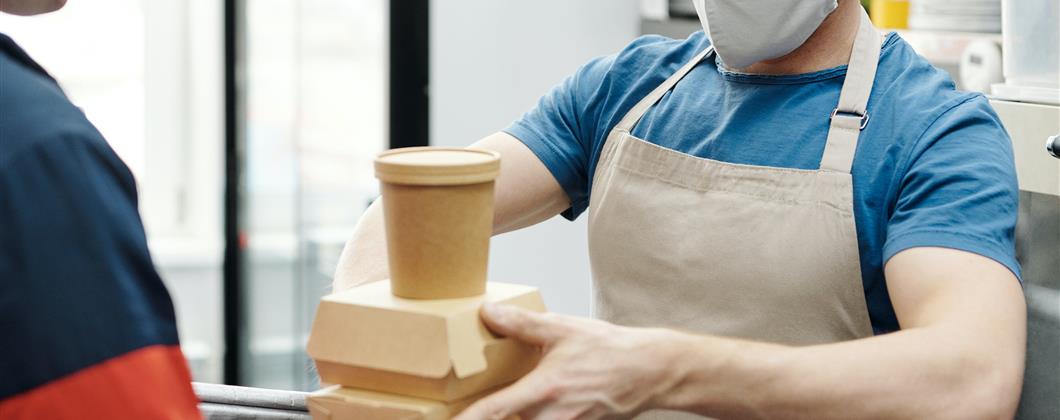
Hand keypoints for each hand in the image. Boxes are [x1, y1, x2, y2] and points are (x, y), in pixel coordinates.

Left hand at [454, 303, 688, 419]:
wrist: (648, 371)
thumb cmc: (608, 350)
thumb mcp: (563, 329)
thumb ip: (522, 324)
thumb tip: (488, 312)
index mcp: (543, 391)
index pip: (492, 412)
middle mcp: (550, 417)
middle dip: (492, 413)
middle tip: (466, 405)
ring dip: (515, 413)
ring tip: (511, 395)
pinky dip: (532, 415)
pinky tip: (537, 401)